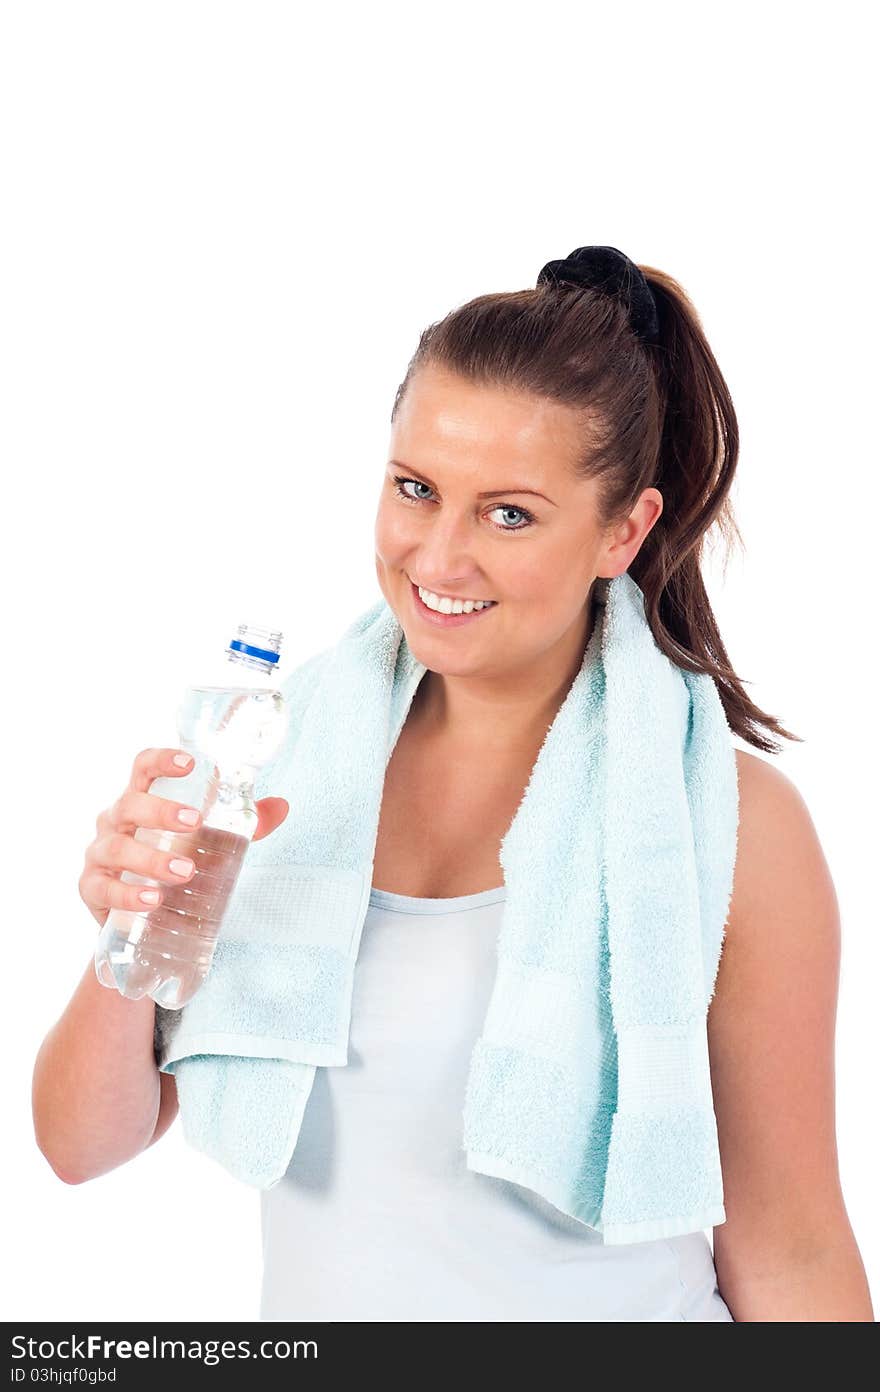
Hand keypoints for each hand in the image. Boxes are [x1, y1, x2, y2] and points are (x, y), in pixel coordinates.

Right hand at [79, 748, 289, 929]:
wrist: (137, 914)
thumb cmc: (170, 858)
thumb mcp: (207, 839)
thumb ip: (244, 823)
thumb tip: (282, 806)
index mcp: (141, 798)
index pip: (143, 768)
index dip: (163, 760)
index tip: (190, 763)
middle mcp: (115, 820)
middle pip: (130, 804)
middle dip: (161, 812)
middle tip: (195, 823)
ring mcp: (99, 854)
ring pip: (116, 848)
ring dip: (150, 859)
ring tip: (185, 872)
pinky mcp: (91, 889)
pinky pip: (102, 889)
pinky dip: (127, 895)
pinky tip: (151, 900)